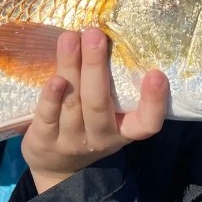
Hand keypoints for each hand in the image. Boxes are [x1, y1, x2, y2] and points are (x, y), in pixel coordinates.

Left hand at [22, 28, 168, 192]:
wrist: (55, 167)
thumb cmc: (87, 126)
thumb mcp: (108, 115)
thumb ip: (111, 86)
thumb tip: (107, 34)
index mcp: (123, 130)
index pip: (146, 123)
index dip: (154, 102)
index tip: (157, 74)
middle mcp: (100, 138)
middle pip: (99, 103)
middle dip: (96, 66)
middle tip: (95, 34)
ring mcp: (71, 141)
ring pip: (73, 103)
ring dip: (71, 68)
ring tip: (70, 39)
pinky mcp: (44, 141)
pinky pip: (48, 116)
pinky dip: (51, 97)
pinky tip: (55, 77)